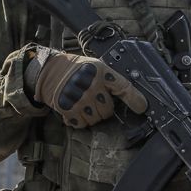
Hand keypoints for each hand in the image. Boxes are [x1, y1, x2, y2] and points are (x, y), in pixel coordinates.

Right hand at [31, 49, 146, 127]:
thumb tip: (132, 97)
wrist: (48, 71)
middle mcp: (91, 84)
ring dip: (92, 115)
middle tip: (95, 99)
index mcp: (101, 71)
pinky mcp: (68, 108)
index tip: (142, 107)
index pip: (123, 87)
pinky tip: (75, 108)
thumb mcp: (95, 66)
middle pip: (109, 110)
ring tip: (83, 102)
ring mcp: (79, 98)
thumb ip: (110, 79)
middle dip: (104, 107)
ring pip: (96, 119)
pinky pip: (82, 124)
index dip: (135, 99)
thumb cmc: (75, 69)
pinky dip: (80, 120)